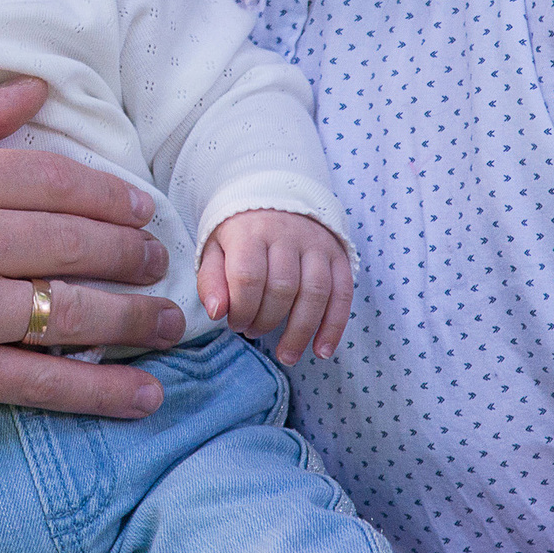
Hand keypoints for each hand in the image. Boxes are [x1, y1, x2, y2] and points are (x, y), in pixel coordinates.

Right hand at [0, 78, 187, 427]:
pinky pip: (47, 382)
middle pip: (80, 243)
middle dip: (134, 253)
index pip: (56, 178)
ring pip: (78, 312)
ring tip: (169, 322)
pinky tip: (145, 395)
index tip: (140, 207)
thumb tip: (34, 90)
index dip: (111, 194)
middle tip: (160, 260)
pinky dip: (104, 391)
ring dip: (138, 319)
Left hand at [197, 209, 350, 364]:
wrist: (275, 196)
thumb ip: (211, 281)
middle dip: (267, 321)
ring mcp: (316, 244)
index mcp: (251, 232)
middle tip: (253, 332)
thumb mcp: (214, 249)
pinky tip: (322, 350)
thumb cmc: (240, 233)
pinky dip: (333, 326)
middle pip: (282, 288)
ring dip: (300, 331)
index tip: (235, 323)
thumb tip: (216, 312)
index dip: (242, 309)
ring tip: (286, 355)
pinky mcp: (338, 255)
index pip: (248, 277)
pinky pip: (342, 294)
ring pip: (315, 293)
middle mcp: (287, 235)